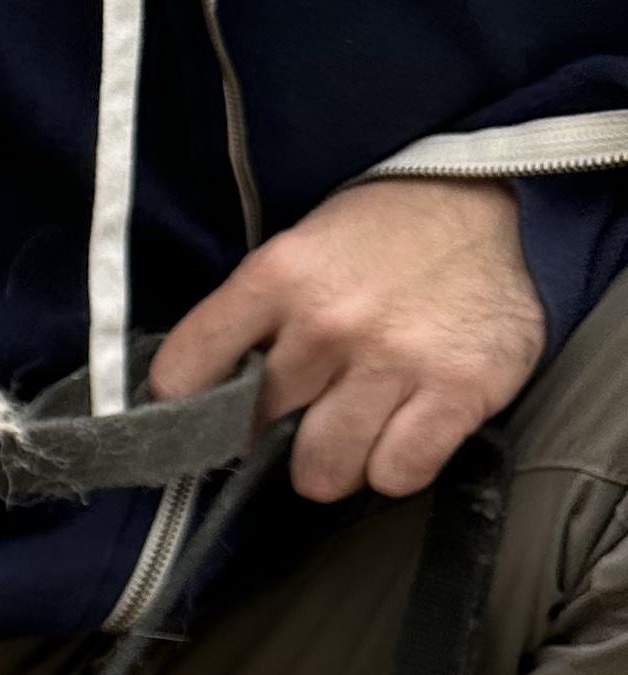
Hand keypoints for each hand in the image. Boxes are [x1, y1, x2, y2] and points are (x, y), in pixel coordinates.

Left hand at [146, 176, 545, 502]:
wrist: (492, 200)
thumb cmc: (380, 238)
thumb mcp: (295, 252)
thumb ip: (247, 324)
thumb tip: (201, 406)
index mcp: (275, 278)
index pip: (184, 374)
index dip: (187, 408)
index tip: (206, 414)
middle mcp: (329, 323)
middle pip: (261, 435)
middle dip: (279, 432)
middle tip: (310, 406)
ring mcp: (395, 360)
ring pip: (325, 473)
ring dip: (338, 459)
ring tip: (360, 420)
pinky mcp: (459, 390)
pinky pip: (397, 474)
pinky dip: (397, 464)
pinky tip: (406, 426)